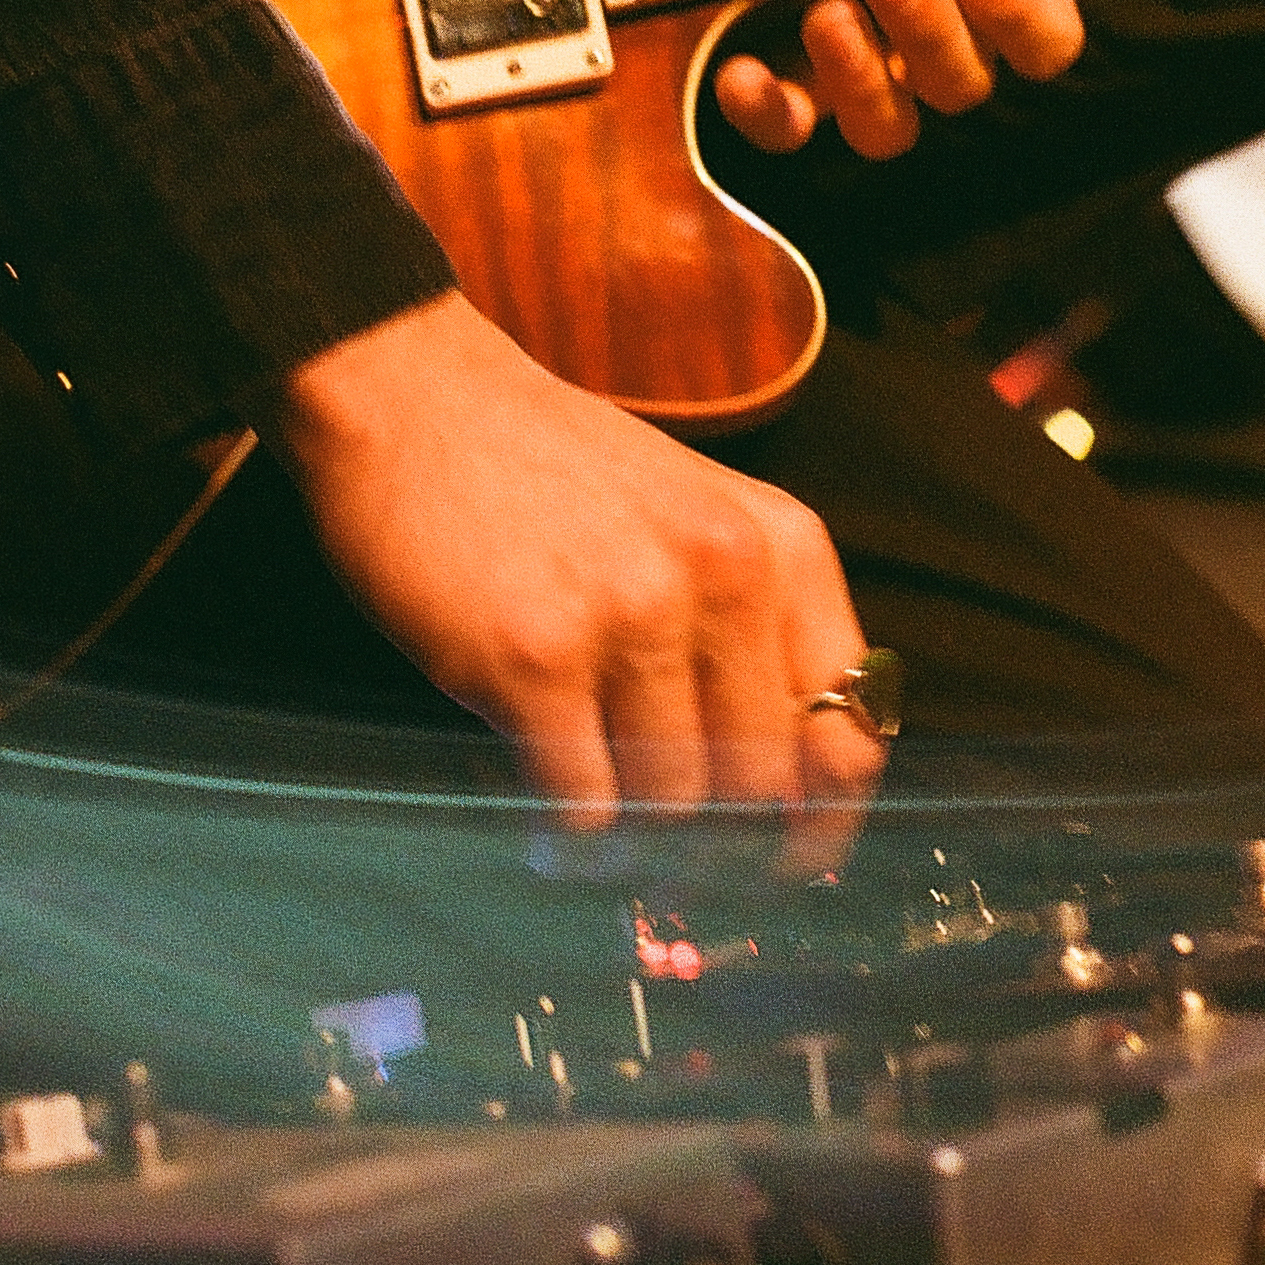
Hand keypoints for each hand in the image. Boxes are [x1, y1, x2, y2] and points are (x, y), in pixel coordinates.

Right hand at [267, 292, 884, 869]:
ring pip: (674, 805)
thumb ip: (751, 634)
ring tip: (595, 828)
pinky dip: (569, 837)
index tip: (789, 860)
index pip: (851, 721)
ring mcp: (629, 615)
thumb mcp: (692, 521)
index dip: (827, 816)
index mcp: (779, 548)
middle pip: (760, 782)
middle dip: (716, 844)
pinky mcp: (534, 657)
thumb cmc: (549, 478)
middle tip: (670, 865)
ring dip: (635, 842)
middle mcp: (723, 576)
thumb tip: (796, 792)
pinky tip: (545, 822)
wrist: (413, 398)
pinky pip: (586, 807)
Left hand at [712, 0, 1114, 160]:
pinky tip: (734, 73)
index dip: (1019, 12)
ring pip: (889, 126)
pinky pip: (784, 132)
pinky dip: (764, 111)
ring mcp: (859, 73)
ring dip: (865, 79)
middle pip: (966, 83)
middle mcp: (933, 40)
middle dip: (934, 27)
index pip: (1044, 39)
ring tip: (828, 6)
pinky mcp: (782, 87)